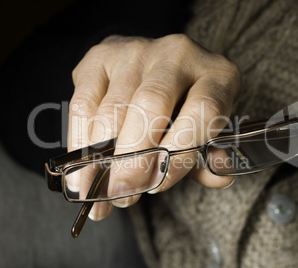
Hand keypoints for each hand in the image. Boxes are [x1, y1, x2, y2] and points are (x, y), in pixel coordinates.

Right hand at [68, 34, 240, 220]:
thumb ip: (209, 156)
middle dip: (133, 157)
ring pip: (112, 108)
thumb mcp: (206, 129)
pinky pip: (83, 103)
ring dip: (100, 159)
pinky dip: (79, 142)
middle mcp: (178, 53)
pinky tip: (81, 171)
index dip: (180, 152)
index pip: (203, 111)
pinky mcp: (102, 55)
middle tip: (121, 194)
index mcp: (217, 74)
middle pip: (151, 104)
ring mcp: (137, 49)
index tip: (157, 186)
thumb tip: (218, 177)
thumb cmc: (184, 106)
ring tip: (97, 192)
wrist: (154, 68)